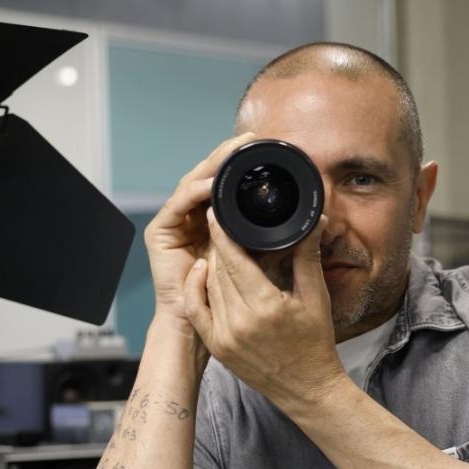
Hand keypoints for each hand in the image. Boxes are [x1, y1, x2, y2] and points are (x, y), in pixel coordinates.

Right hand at [144, 133, 258, 334]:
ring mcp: (174, 224)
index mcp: (214, 224)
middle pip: (208, 178)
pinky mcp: (159, 233)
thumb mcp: (259, 264)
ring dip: (211, 166)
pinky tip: (211, 183)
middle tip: (247, 139)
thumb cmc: (227, 304)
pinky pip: (178, 204)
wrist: (196, 330)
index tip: (264, 150)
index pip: (227, 186)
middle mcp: (192, 219)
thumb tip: (309, 223)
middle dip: (226, 157)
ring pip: (193, 184)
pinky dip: (194, 192)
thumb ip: (275, 241)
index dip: (242, 167)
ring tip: (231, 151)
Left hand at [182, 210, 348, 410]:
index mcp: (265, 306)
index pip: (235, 260)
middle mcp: (240, 322)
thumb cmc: (315, 343)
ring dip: (210, 265)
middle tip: (220, 227)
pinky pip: (198, 311)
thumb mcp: (316, 297)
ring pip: (208, 288)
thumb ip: (307, 256)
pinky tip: (201, 273)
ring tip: (217, 248)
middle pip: (219, 271)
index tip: (216, 214)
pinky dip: (196, 290)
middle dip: (218, 247)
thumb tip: (315, 220)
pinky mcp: (218, 348)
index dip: (223, 234)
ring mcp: (225, 337)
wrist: (306, 388)